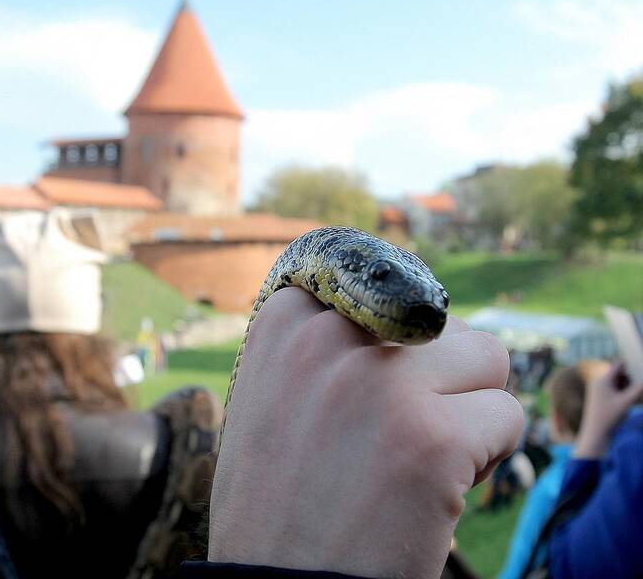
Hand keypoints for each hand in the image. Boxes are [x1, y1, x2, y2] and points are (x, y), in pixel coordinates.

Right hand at [209, 288, 522, 578]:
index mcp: (282, 324)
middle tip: (396, 435)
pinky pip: (506, 418)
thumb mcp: (272, 397)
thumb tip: (406, 305)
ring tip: (419, 457)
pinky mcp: (433, 438)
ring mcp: (382, 383)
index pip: (378, 280)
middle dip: (438, 375)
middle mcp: (328, 338)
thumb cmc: (279, 498)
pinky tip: (435, 491)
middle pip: (438, 318)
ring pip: (486, 358)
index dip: (390, 337)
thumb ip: (321, 347)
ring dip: (468, 409)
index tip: (371, 386)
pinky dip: (486, 457)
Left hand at [574, 360, 642, 458]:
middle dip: (632, 378)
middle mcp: (600, 383)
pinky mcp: (602, 399)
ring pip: (619, 384)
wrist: (595, 433)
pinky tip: (635, 399)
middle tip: (640, 383)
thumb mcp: (627, 402)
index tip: (640, 360)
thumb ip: (639, 390)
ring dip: (629, 387)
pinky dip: (625, 394)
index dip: (629, 362)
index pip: (618, 365)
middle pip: (620, 375)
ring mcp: (600, 391)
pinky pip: (616, 392)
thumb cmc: (610, 416)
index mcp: (603, 380)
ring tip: (638, 393)